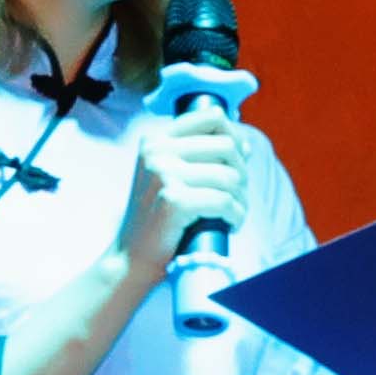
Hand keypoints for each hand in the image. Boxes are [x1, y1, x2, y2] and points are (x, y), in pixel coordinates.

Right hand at [112, 71, 255, 267]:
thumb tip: (244, 145)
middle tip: (236, 195)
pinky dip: (236, 215)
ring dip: (241, 198)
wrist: (131, 257)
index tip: (237, 160)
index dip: (234, 136)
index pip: (212, 117)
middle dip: (242, 173)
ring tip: (233, 213)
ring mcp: (164, 175)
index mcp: (155, 140)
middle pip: (227, 146)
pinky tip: (230, 224)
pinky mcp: (174, 201)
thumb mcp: (169, 175)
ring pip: (229, 177)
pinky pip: (225, 201)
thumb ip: (201, 156)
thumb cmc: (156, 217)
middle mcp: (157, 152)